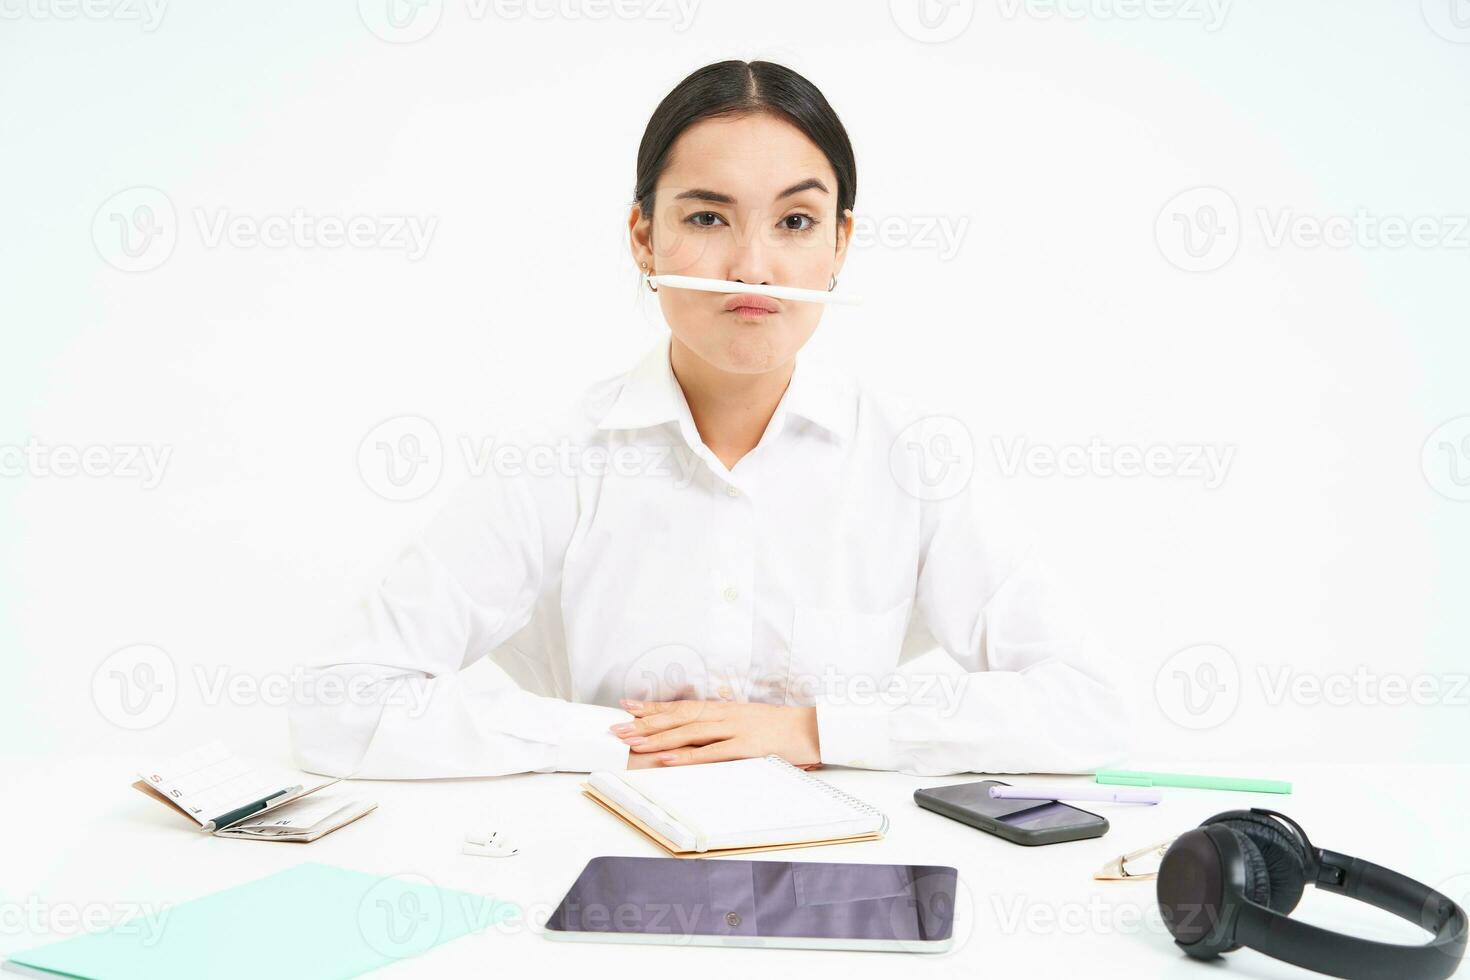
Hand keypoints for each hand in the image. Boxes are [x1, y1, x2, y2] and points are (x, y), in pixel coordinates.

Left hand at [611, 699, 821, 767]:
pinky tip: (668, 759)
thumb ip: (721, 727)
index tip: (626, 707)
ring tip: (633, 743)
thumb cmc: (778, 729)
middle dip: (644, 724)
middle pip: (677, 718)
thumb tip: (695, 734)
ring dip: (658, 739)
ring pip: (689, 733)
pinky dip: (687, 756)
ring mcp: (734, 729)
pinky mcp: (746, 747)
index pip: (681, 707)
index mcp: (722, 709)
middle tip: (615, 729)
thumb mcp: (746, 722)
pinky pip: (712, 752)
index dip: (653, 707)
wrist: (811, 729)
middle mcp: (724, 715)